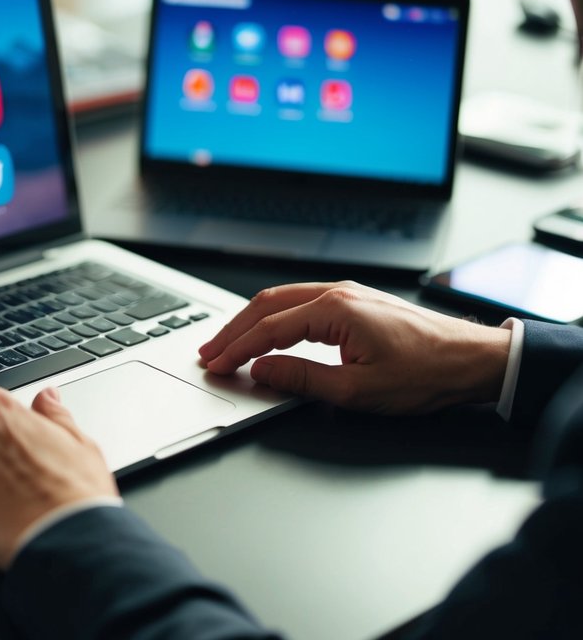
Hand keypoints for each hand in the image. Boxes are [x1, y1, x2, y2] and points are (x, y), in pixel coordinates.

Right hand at [198, 281, 511, 413]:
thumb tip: (262, 372)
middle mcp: (337, 293)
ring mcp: (347, 294)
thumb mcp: (358, 390)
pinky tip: (265, 331)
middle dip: (232, 330)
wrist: (474, 361)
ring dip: (250, 321)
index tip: (216, 366)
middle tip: (209, 353)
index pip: (269, 329)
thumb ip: (303, 379)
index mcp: (335, 310)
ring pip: (281, 300)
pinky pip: (300, 302)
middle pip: (266, 305)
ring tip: (227, 343)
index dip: (237, 350)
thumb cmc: (427, 374)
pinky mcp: (355, 302)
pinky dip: (273, 317)